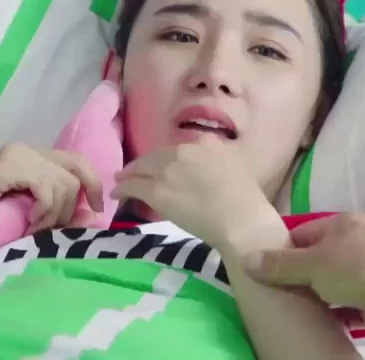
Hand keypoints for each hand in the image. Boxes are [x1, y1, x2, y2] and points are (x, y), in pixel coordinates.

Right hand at [0, 143, 104, 234]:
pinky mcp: (8, 165)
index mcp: (34, 156)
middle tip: (54, 226)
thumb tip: (94, 213)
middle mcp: (26, 149)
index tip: (96, 210)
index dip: (94, 184)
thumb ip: (61, 207)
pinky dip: (45, 209)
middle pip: (77, 168)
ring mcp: (16, 154)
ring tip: (36, 227)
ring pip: (65, 181)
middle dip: (73, 204)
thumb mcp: (34, 214)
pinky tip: (29, 220)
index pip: (78, 161)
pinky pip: (47, 186)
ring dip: (56, 212)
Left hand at [111, 138, 279, 252]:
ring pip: (140, 169)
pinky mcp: (156, 191)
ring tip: (120, 180)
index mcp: (206, 144)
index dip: (168, 159)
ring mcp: (168, 170)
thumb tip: (208, 171)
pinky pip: (132, 187)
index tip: (164, 167)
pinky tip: (117, 194)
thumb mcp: (236, 169)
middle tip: (134, 172)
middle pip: (156, 156)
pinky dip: (122, 190)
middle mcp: (184, 151)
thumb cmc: (246, 201)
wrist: (240, 220)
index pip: (178, 149)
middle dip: (143, 165)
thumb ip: (219, 163)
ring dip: (128, 175)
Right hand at [242, 213, 364, 311]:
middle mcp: (361, 238)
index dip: (286, 250)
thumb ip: (280, 264)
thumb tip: (246, 259)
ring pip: (338, 278)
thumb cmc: (354, 267)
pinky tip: (327, 317)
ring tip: (303, 306)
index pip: (305, 232)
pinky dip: (340, 307)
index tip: (270, 270)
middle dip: (304, 274)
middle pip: (322, 256)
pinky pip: (352, 298)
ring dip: (323, 292)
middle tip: (284, 291)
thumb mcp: (311, 264)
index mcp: (344, 222)